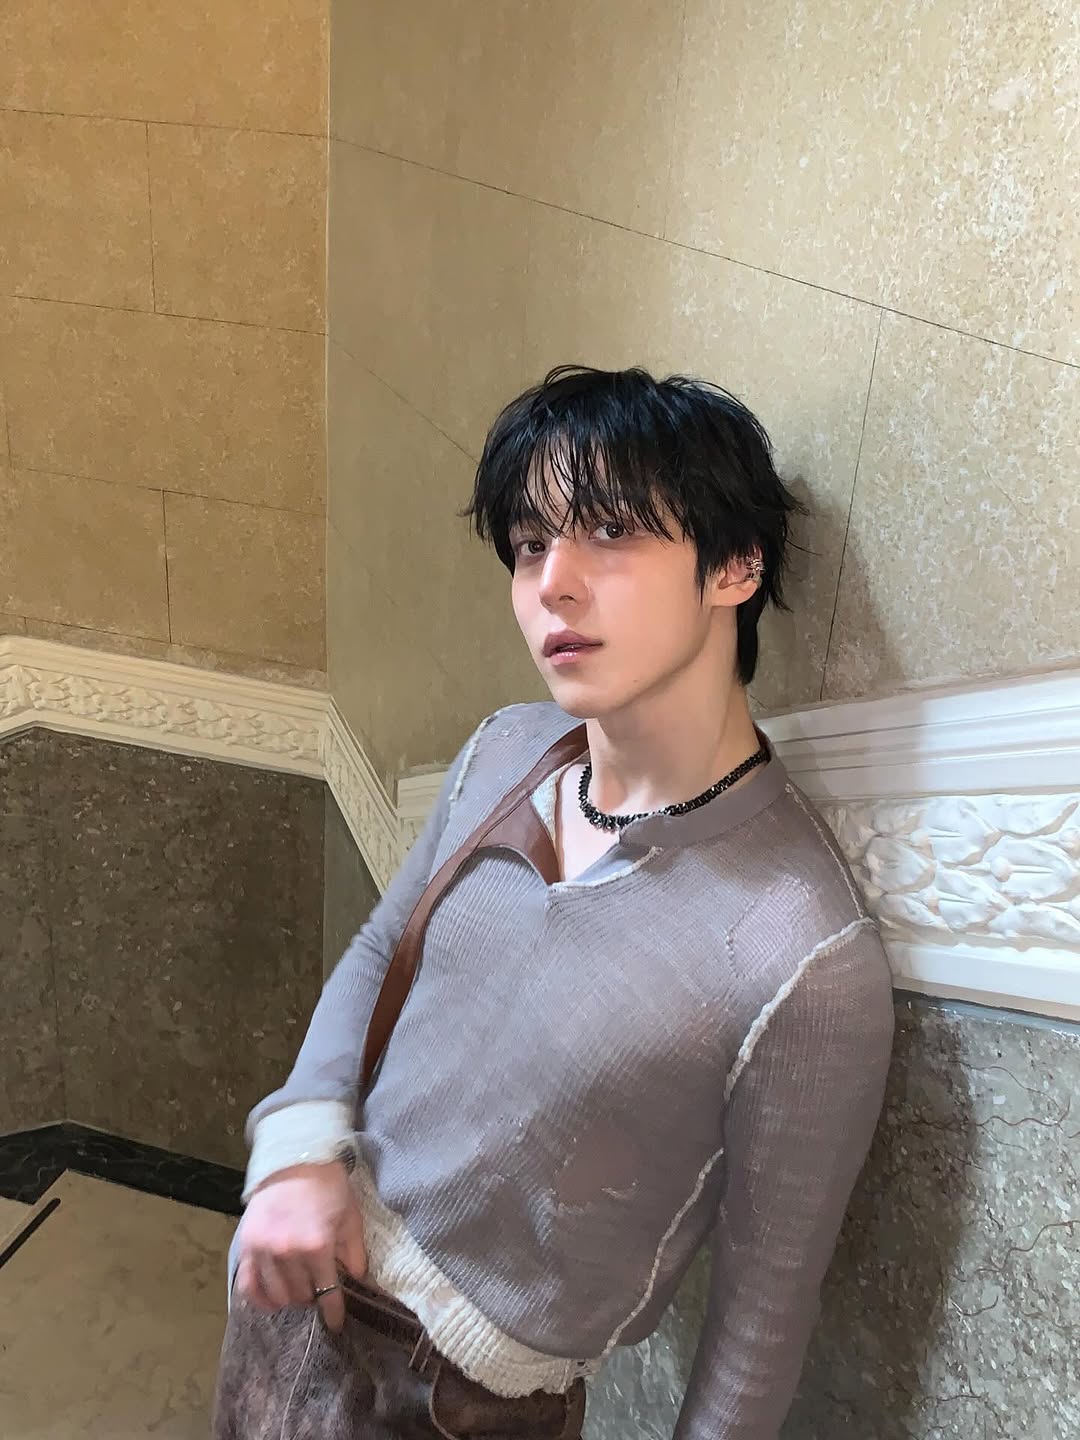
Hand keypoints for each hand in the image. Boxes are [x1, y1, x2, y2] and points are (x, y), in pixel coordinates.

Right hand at [233, 1161, 367, 1332]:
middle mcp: (288, 1253)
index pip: (327, 1293)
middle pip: (300, 1296)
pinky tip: (270, 1299)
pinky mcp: (247, 1245)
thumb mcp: (351, 1216)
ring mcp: (264, 1250)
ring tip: (297, 1290)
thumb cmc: (329, 1186)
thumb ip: (355, 1251)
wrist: (296, 1158)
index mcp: (318, 1246)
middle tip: (317, 1291)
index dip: (333, 1313)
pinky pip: (248, 1285)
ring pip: (275, 1295)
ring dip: (289, 1298)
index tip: (336, 1324)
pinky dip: (258, 1298)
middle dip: (312, 1298)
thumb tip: (356, 1279)